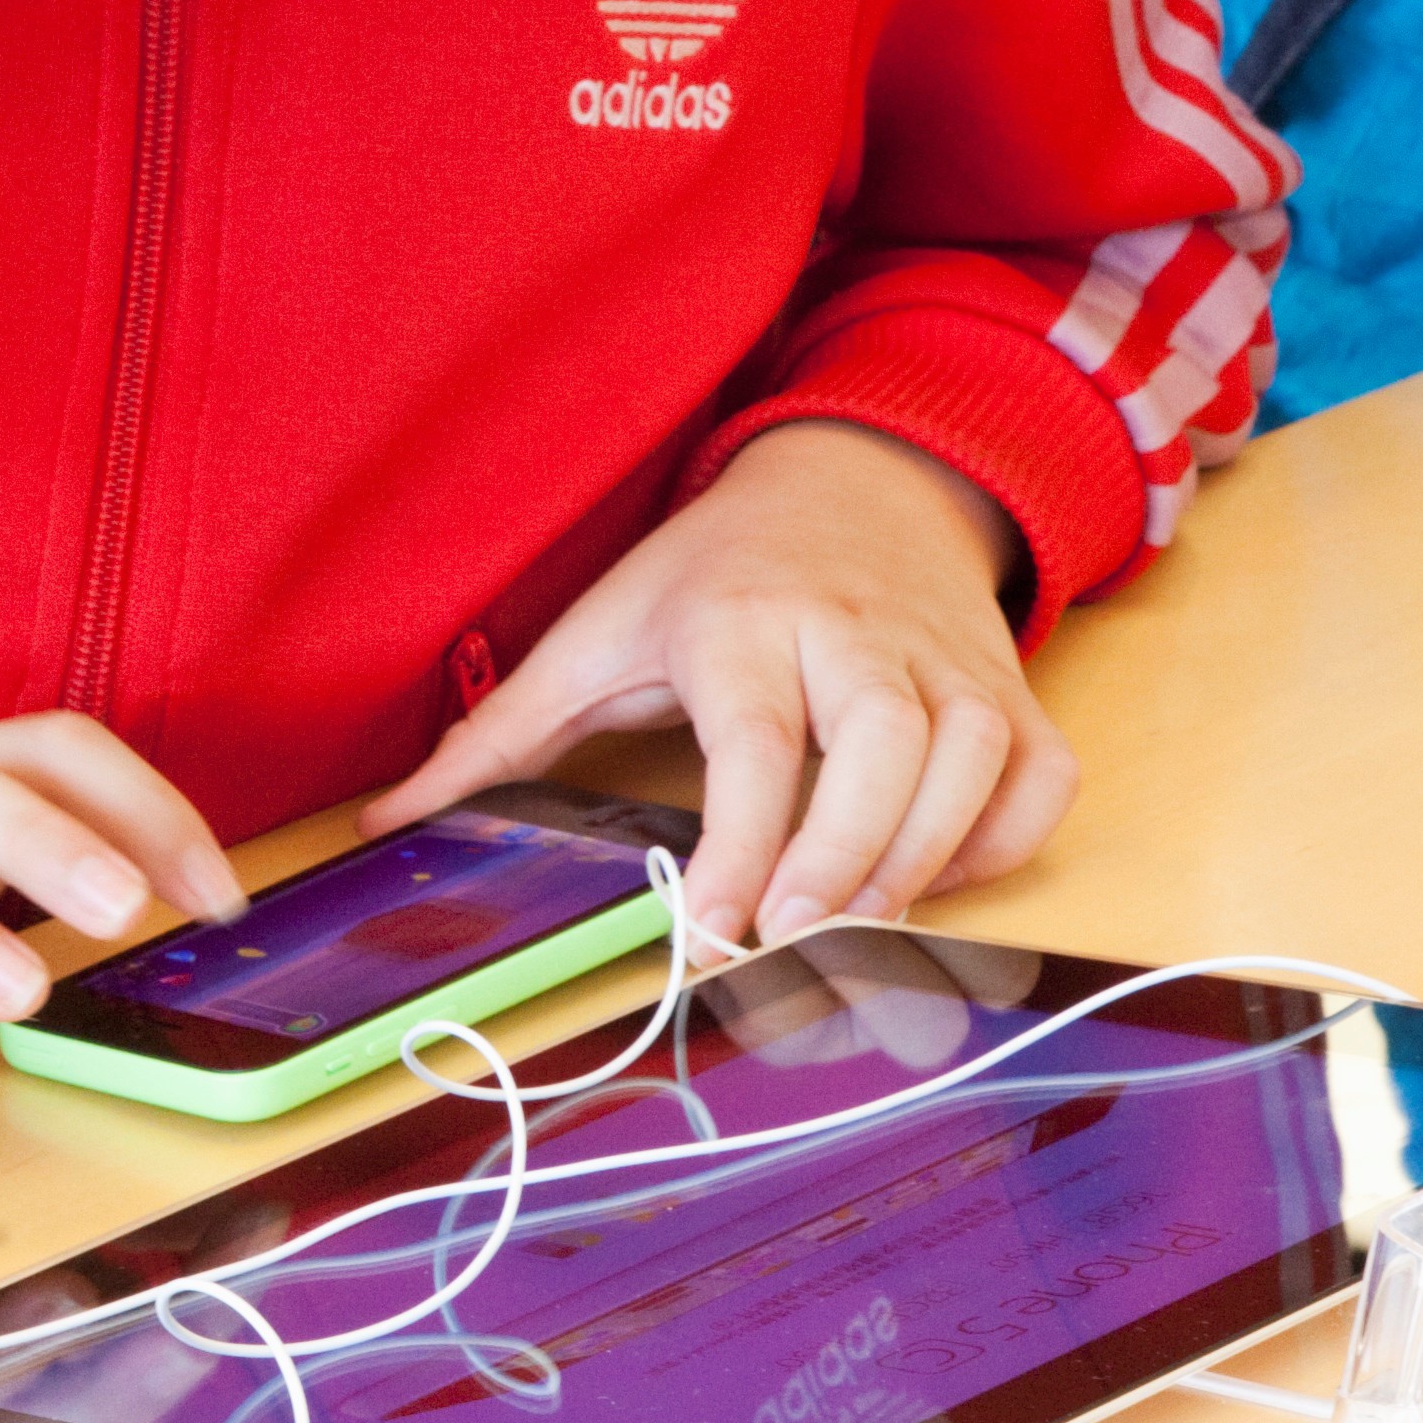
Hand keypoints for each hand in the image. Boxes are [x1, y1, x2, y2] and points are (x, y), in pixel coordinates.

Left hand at [369, 423, 1068, 950]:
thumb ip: (498, 734)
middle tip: (795, 943)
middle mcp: (857, 637)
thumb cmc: (714, 571)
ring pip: (971, 764)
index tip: (717, 931)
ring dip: (921, 863)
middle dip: (845, 859)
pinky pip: (1036, 777)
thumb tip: (385, 819)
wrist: (859, 479)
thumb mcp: (597, 629)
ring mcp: (947, 662)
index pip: (756, 743)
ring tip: (856, 932)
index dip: (743, 846)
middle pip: (882, 752)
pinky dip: (1000, 843)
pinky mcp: (1011, 688)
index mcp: (744, 621)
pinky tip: (932, 881)